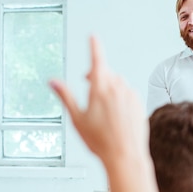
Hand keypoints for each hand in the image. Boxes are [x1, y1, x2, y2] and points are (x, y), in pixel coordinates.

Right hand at [49, 36, 148, 163]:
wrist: (125, 155)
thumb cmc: (100, 140)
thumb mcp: (77, 118)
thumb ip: (66, 97)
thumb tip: (53, 82)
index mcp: (100, 88)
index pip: (97, 60)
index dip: (94, 46)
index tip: (93, 37)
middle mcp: (118, 87)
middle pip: (106, 73)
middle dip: (97, 77)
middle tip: (89, 88)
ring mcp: (131, 95)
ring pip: (118, 84)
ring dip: (110, 88)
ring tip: (103, 109)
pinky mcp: (140, 103)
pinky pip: (128, 94)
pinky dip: (121, 98)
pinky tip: (116, 116)